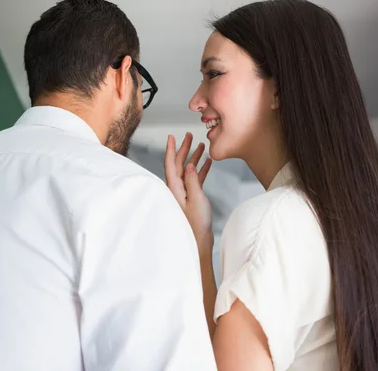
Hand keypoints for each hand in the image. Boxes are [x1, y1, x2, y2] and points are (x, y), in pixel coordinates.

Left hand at [164, 133, 213, 251]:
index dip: (171, 149)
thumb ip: (193, 180)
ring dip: (194, 157)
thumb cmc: (196, 224)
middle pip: (179, 164)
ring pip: (188, 170)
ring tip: (200, 145)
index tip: (171, 136)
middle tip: (189, 136)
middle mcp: (177, 189)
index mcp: (174, 188)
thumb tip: (190, 165)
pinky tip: (207, 162)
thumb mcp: (197, 199)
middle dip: (184, 149)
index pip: (170, 164)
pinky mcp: (192, 198)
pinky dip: (201, 170)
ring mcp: (184, 193)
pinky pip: (195, 179)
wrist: (198, 241)